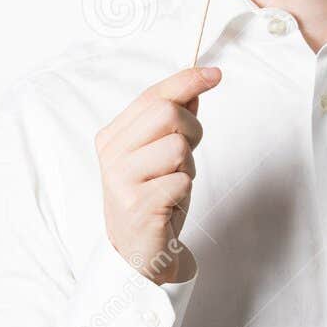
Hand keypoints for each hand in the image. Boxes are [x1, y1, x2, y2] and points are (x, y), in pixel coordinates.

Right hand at [93, 66, 220, 285]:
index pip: (151, 96)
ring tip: (173, 183)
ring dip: (188, 165)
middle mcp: (112, 155)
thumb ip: (172, 122)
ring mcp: (122, 180)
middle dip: (191, 128)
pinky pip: (181, 180)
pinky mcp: (138, 205)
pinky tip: (170, 203)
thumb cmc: (153, 199)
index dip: (186, 80)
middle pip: (166, 112)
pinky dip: (185, 190)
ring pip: (177, 147)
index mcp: (112, 137)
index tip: (214, 74)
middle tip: (187, 152)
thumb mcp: (160, 156)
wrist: (138, 252)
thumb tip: (195, 87)